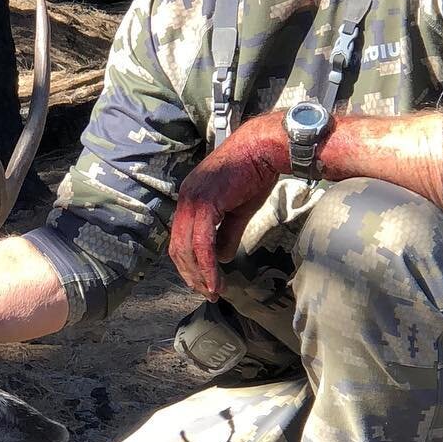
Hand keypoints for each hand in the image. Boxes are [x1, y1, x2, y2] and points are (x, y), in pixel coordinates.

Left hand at [169, 114, 285, 300]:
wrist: (264, 148)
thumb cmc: (254, 173)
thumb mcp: (239, 210)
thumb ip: (227, 233)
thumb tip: (223, 258)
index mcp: (190, 198)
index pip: (180, 238)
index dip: (189, 263)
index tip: (204, 282)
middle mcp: (185, 199)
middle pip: (178, 247)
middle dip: (191, 274)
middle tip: (207, 293)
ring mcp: (192, 199)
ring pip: (187, 247)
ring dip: (198, 274)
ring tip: (212, 291)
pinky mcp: (205, 202)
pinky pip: (202, 241)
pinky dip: (207, 264)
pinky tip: (216, 280)